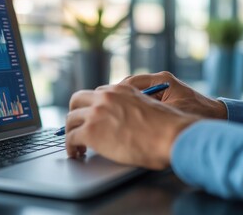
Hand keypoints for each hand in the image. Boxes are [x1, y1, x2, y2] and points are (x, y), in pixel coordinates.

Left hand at [66, 84, 198, 169]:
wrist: (172, 137)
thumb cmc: (168, 128)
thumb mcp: (149, 106)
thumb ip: (132, 107)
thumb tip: (125, 119)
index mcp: (120, 90)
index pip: (96, 94)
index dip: (91, 107)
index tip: (91, 117)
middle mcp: (105, 97)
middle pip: (76, 100)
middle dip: (75, 113)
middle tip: (77, 126)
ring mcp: (96, 113)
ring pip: (70, 120)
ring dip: (71, 132)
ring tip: (76, 145)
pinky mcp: (91, 131)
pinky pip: (71, 138)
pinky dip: (70, 147)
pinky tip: (75, 153)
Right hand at [116, 71, 226, 119]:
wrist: (216, 117)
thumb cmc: (197, 115)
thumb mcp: (171, 114)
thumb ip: (150, 111)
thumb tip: (127, 114)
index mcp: (162, 80)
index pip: (131, 82)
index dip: (117, 93)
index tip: (109, 104)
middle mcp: (160, 80)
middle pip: (130, 86)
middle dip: (118, 98)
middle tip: (110, 110)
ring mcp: (161, 87)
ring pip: (134, 92)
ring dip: (125, 102)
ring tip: (118, 114)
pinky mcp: (162, 95)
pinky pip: (142, 98)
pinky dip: (134, 106)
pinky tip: (130, 117)